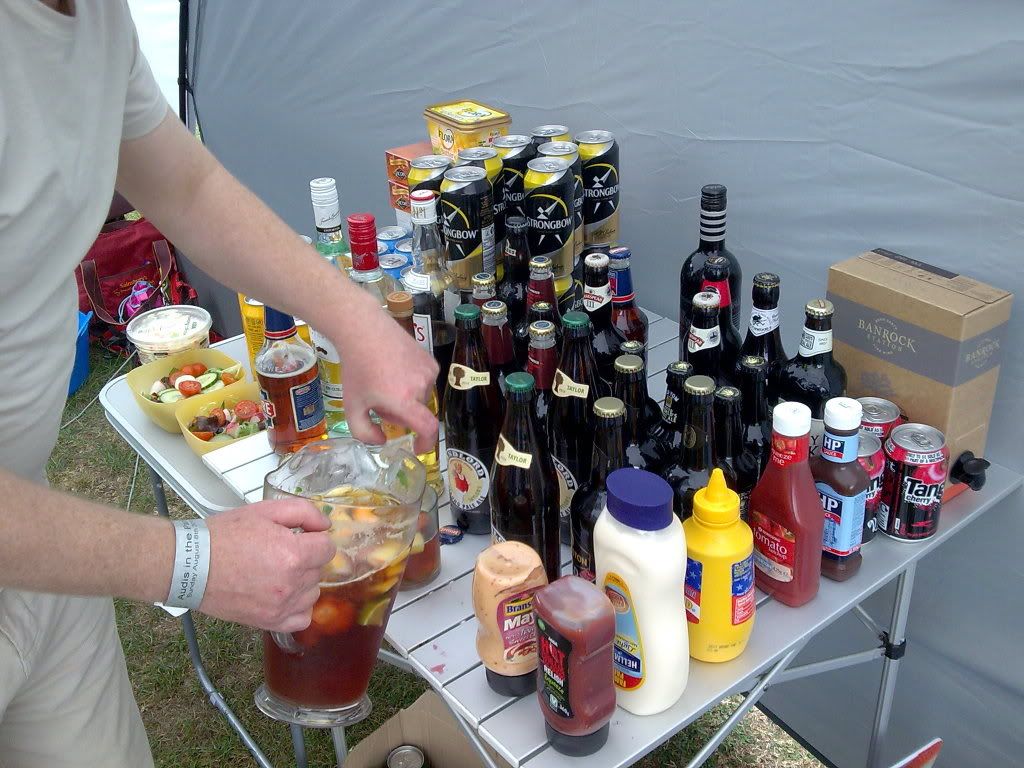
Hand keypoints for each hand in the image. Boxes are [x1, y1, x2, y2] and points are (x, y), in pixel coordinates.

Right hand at [201, 499, 334, 631]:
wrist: (191, 564)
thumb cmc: (225, 535)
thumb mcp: (265, 510)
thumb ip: (303, 512)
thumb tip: (325, 526)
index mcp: (292, 554)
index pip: (328, 548)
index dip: (315, 539)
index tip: (301, 538)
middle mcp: (291, 583)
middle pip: (319, 570)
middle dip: (306, 558)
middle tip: (280, 552)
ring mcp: (281, 606)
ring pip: (313, 593)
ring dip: (302, 582)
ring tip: (277, 572)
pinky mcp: (269, 622)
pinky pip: (302, 618)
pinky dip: (298, 608)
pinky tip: (284, 595)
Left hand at [332, 290, 439, 453]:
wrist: (364, 330)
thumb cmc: (357, 370)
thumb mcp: (352, 406)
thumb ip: (365, 433)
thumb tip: (383, 440)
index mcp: (404, 400)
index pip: (428, 428)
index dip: (427, 443)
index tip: (418, 448)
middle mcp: (421, 387)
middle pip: (417, 413)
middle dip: (401, 414)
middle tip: (380, 403)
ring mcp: (428, 372)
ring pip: (421, 397)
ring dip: (407, 398)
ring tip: (386, 382)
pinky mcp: (430, 360)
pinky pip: (425, 381)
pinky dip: (413, 383)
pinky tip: (396, 370)